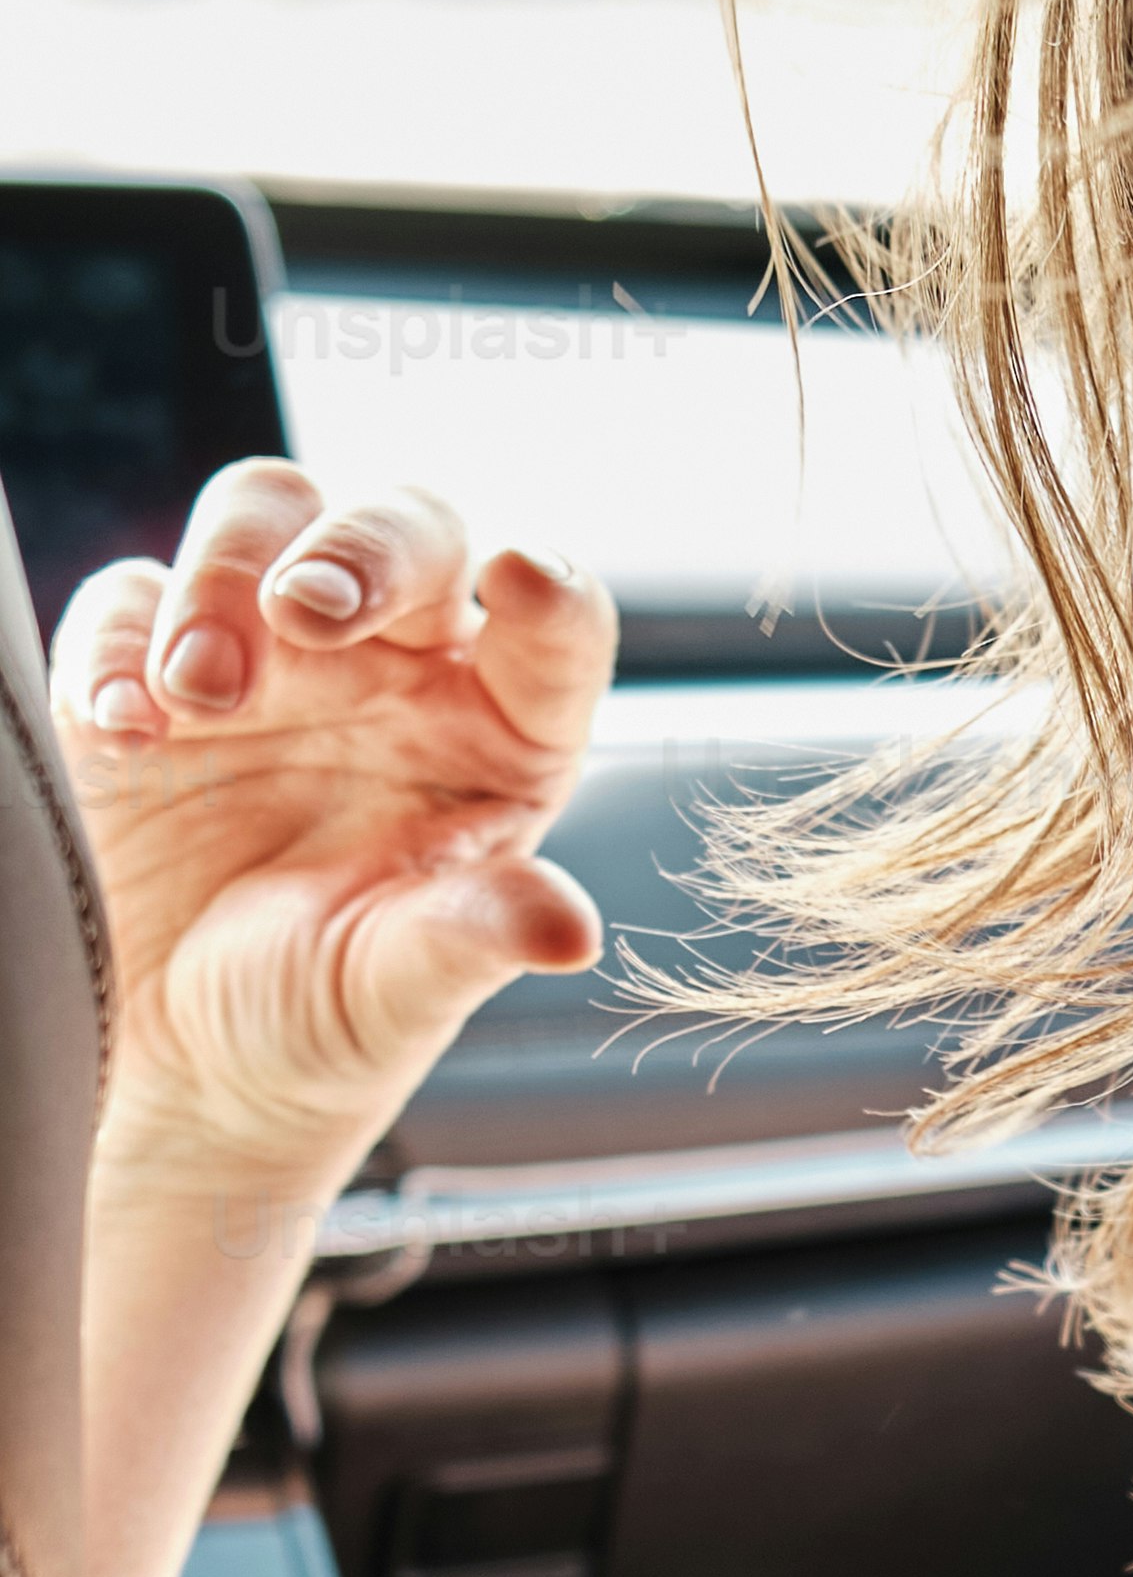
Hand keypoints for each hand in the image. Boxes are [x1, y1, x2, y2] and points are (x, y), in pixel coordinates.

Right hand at [54, 459, 612, 1193]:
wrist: (189, 1062)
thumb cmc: (328, 1015)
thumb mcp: (402, 988)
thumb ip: (473, 938)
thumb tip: (569, 930)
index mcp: (503, 732)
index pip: (556, 625)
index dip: (551, 591)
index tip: (521, 576)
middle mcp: (400, 665)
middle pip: (406, 528)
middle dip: (359, 547)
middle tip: (303, 609)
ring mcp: (275, 653)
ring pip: (266, 514)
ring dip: (227, 575)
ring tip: (201, 692)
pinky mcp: (150, 666)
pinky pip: (129, 598)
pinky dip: (119, 643)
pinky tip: (124, 728)